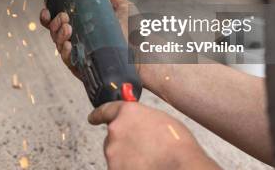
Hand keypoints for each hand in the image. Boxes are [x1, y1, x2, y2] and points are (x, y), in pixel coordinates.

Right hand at [39, 0, 136, 79]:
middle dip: (55, 24)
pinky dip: (66, 53)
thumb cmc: (136, 33)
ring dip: (59, 36)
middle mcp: (79, 42)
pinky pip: (69, 62)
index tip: (47, 11)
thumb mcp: (125, 10)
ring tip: (68, 28)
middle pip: (55, 34)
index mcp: (83, 28)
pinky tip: (68, 45)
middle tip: (65, 18)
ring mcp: (81, 56)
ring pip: (60, 47)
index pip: (59, 23)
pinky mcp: (85, 69)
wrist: (145, 53)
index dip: (49, 18)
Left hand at [88, 101, 219, 169]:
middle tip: (142, 149)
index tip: (93, 118)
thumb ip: (142, 119)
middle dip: (123, 142)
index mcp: (128, 113)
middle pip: (113, 136)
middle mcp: (116, 130)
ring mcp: (113, 152)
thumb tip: (139, 125)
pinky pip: (118, 167)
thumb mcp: (162, 120)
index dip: (99, 114)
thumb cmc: (177, 146)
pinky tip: (145, 167)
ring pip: (116, 154)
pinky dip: (128, 168)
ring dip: (127, 157)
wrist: (181, 167)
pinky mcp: (113, 169)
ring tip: (148, 160)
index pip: (106, 110)